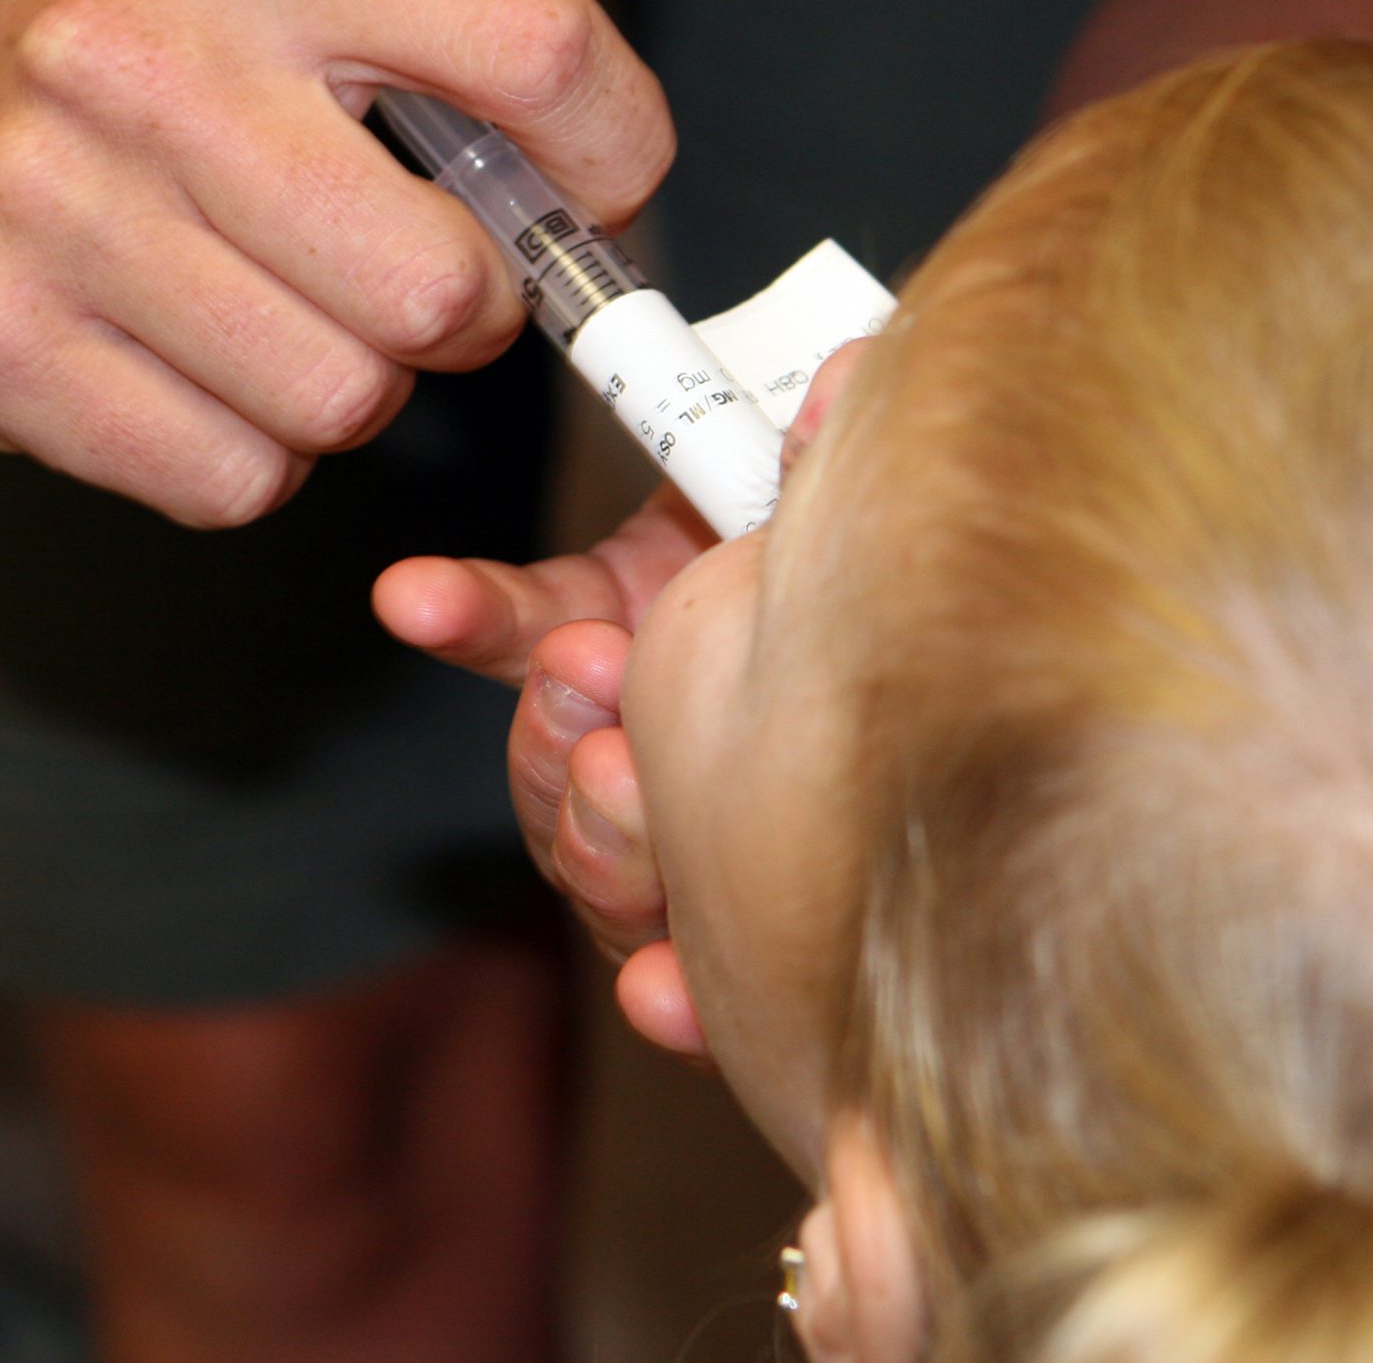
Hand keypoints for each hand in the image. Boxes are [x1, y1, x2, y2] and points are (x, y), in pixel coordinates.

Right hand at [0, 0, 668, 527]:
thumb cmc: (141, 12)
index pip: (542, 53)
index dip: (613, 152)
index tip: (587, 175)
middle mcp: (139, 55)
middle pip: (447, 288)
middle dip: (453, 303)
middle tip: (391, 255)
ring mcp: (51, 210)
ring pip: (345, 401)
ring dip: (345, 380)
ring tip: (272, 298)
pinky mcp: (1, 350)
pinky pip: (237, 479)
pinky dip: (244, 449)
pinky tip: (190, 360)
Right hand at [375, 343, 870, 1059]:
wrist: (956, 671)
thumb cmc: (871, 577)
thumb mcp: (835, 502)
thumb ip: (822, 446)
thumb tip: (836, 381)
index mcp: (644, 626)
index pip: (529, 619)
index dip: (471, 608)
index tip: (416, 598)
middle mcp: (642, 737)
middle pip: (550, 766)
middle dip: (549, 729)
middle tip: (585, 680)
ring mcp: (682, 839)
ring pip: (594, 867)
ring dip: (594, 837)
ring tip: (625, 791)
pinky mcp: (737, 940)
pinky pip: (688, 976)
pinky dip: (673, 986)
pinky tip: (673, 991)